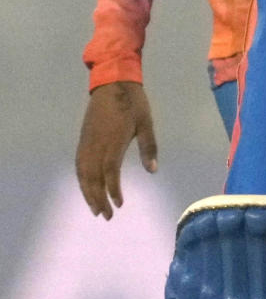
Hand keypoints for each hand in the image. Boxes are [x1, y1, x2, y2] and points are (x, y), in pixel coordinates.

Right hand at [75, 81, 157, 218]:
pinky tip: (86, 187)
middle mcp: (97, 144)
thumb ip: (149, 147)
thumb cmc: (133, 102)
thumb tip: (153, 170)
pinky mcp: (83, 138)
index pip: (110, 172)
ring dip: (87, 192)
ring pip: (83, 173)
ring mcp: (87, 141)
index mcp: (113, 140)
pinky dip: (81, 179)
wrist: (113, 82)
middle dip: (98, 199)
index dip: (113, 190)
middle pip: (93, 177)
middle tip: (106, 216)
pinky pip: (79, 163)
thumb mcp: (146, 122)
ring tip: (95, 209)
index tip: (119, 205)